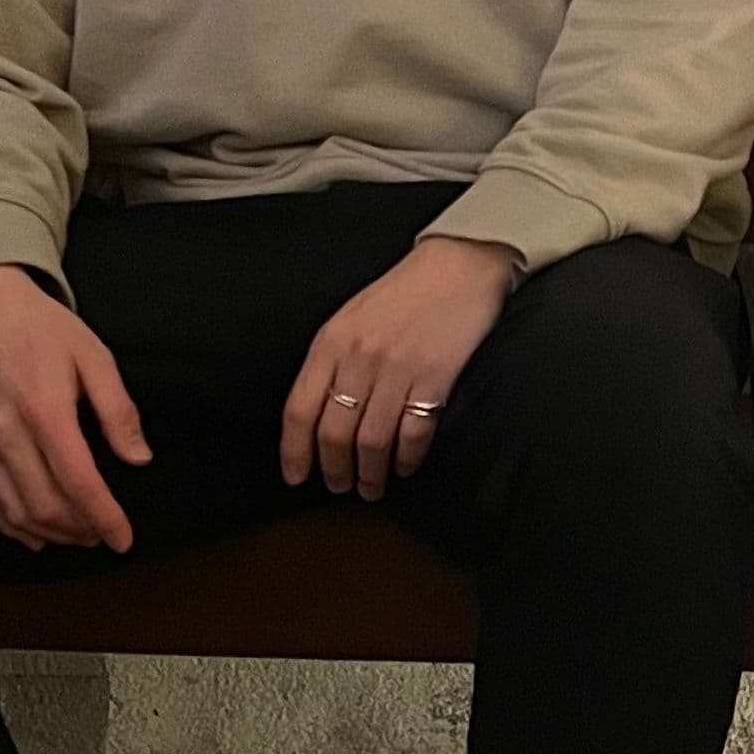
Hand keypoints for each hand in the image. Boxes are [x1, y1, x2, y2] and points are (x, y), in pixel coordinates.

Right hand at [0, 263, 149, 552]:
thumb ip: (118, 411)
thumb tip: (139, 458)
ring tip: (77, 536)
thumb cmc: (38, 326)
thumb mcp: (94, 356)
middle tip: (103, 534)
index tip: (123, 539)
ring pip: (12, 510)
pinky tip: (33, 534)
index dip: (104, 517)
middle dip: (79, 530)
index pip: (78, 481)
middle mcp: (6, 432)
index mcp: (44, 409)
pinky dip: (9, 525)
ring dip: (49, 533)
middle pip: (44, 504)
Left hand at [284, 234, 521, 499]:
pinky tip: (404, 466)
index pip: (300, 410)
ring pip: (371, 441)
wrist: (459, 266)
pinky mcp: (436, 378)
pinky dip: (406, 458)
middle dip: (334, 470)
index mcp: (332, 342)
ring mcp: (398, 369)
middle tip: (340, 487)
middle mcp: (360, 358)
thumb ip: (332, 360)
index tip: (296, 476)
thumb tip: (318, 414)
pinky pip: (413, 432)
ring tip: (371, 487)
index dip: (294, 451)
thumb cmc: (404, 292)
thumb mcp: (352, 317)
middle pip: (334, 433)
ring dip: (369, 474)